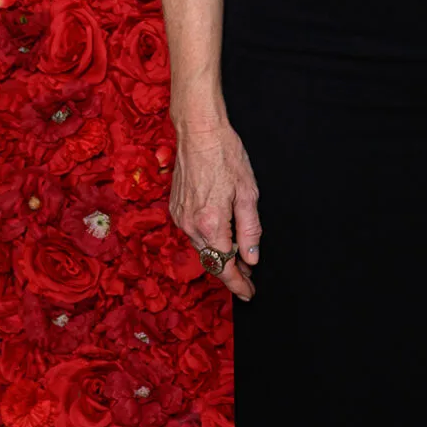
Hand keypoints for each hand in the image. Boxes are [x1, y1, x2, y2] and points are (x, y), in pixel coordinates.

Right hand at [170, 113, 260, 300]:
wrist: (198, 132)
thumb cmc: (226, 156)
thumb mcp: (248, 193)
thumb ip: (250, 230)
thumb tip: (251, 259)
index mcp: (211, 224)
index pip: (224, 267)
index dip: (238, 284)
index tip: (249, 294)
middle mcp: (191, 225)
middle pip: (211, 260)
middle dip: (231, 271)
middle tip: (249, 276)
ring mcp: (180, 218)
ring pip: (202, 248)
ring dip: (219, 254)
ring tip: (239, 256)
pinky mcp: (175, 209)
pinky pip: (194, 234)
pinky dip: (208, 240)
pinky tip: (222, 235)